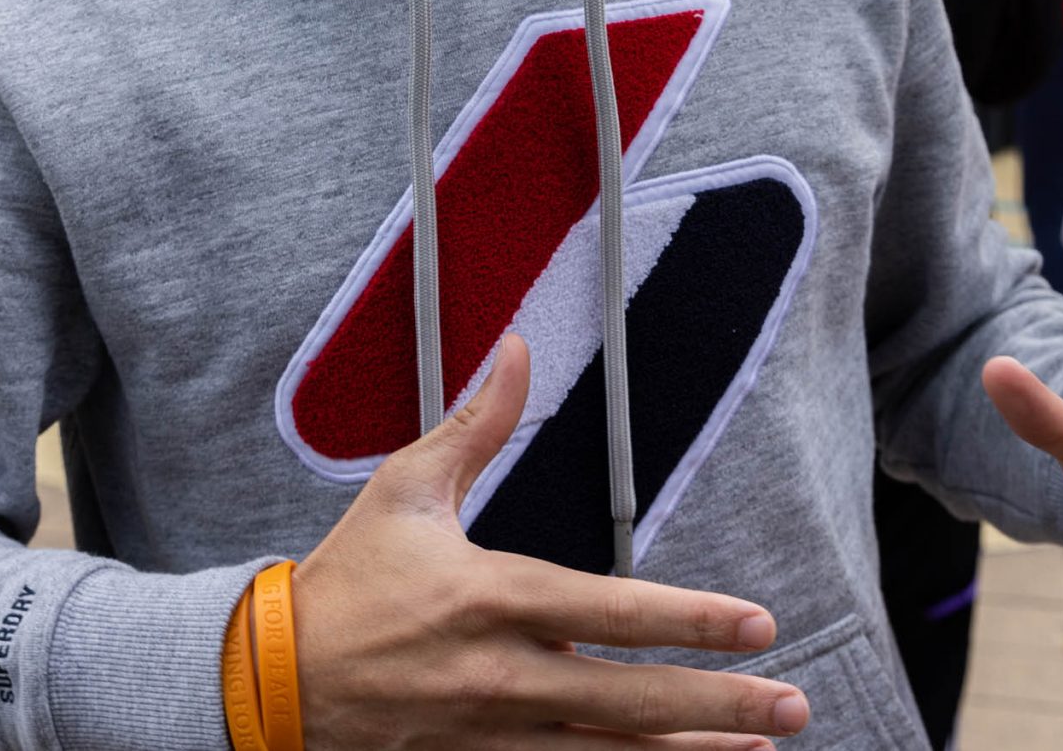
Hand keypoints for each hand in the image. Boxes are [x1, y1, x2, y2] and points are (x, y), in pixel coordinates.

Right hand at [295, 336, 807, 749]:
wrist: (272, 676)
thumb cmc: (346, 579)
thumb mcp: (407, 488)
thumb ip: (477, 423)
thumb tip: (519, 350)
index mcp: (488, 596)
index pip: (608, 610)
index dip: (687, 619)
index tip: (754, 623)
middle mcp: (499, 674)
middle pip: (627, 698)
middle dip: (717, 702)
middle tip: (791, 701)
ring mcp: (491, 731)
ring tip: (760, 746)